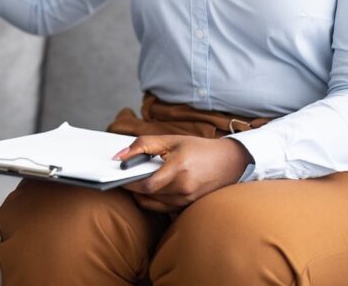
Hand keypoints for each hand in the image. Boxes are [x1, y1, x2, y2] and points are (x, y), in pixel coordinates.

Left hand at [115, 136, 253, 212]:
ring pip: (153, 203)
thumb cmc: (199, 148)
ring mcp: (187, 200)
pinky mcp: (188, 206)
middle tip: (124, 176)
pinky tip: (151, 188)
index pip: (145, 185)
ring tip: (138, 180)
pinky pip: (162, 207)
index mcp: (179, 168)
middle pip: (147, 195)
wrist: (229, 162)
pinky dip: (152, 199)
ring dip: (141, 194)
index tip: (117, 176)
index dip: (128, 182)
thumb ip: (143, 145)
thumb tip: (119, 157)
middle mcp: (183, 188)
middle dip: (132, 186)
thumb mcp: (171, 140)